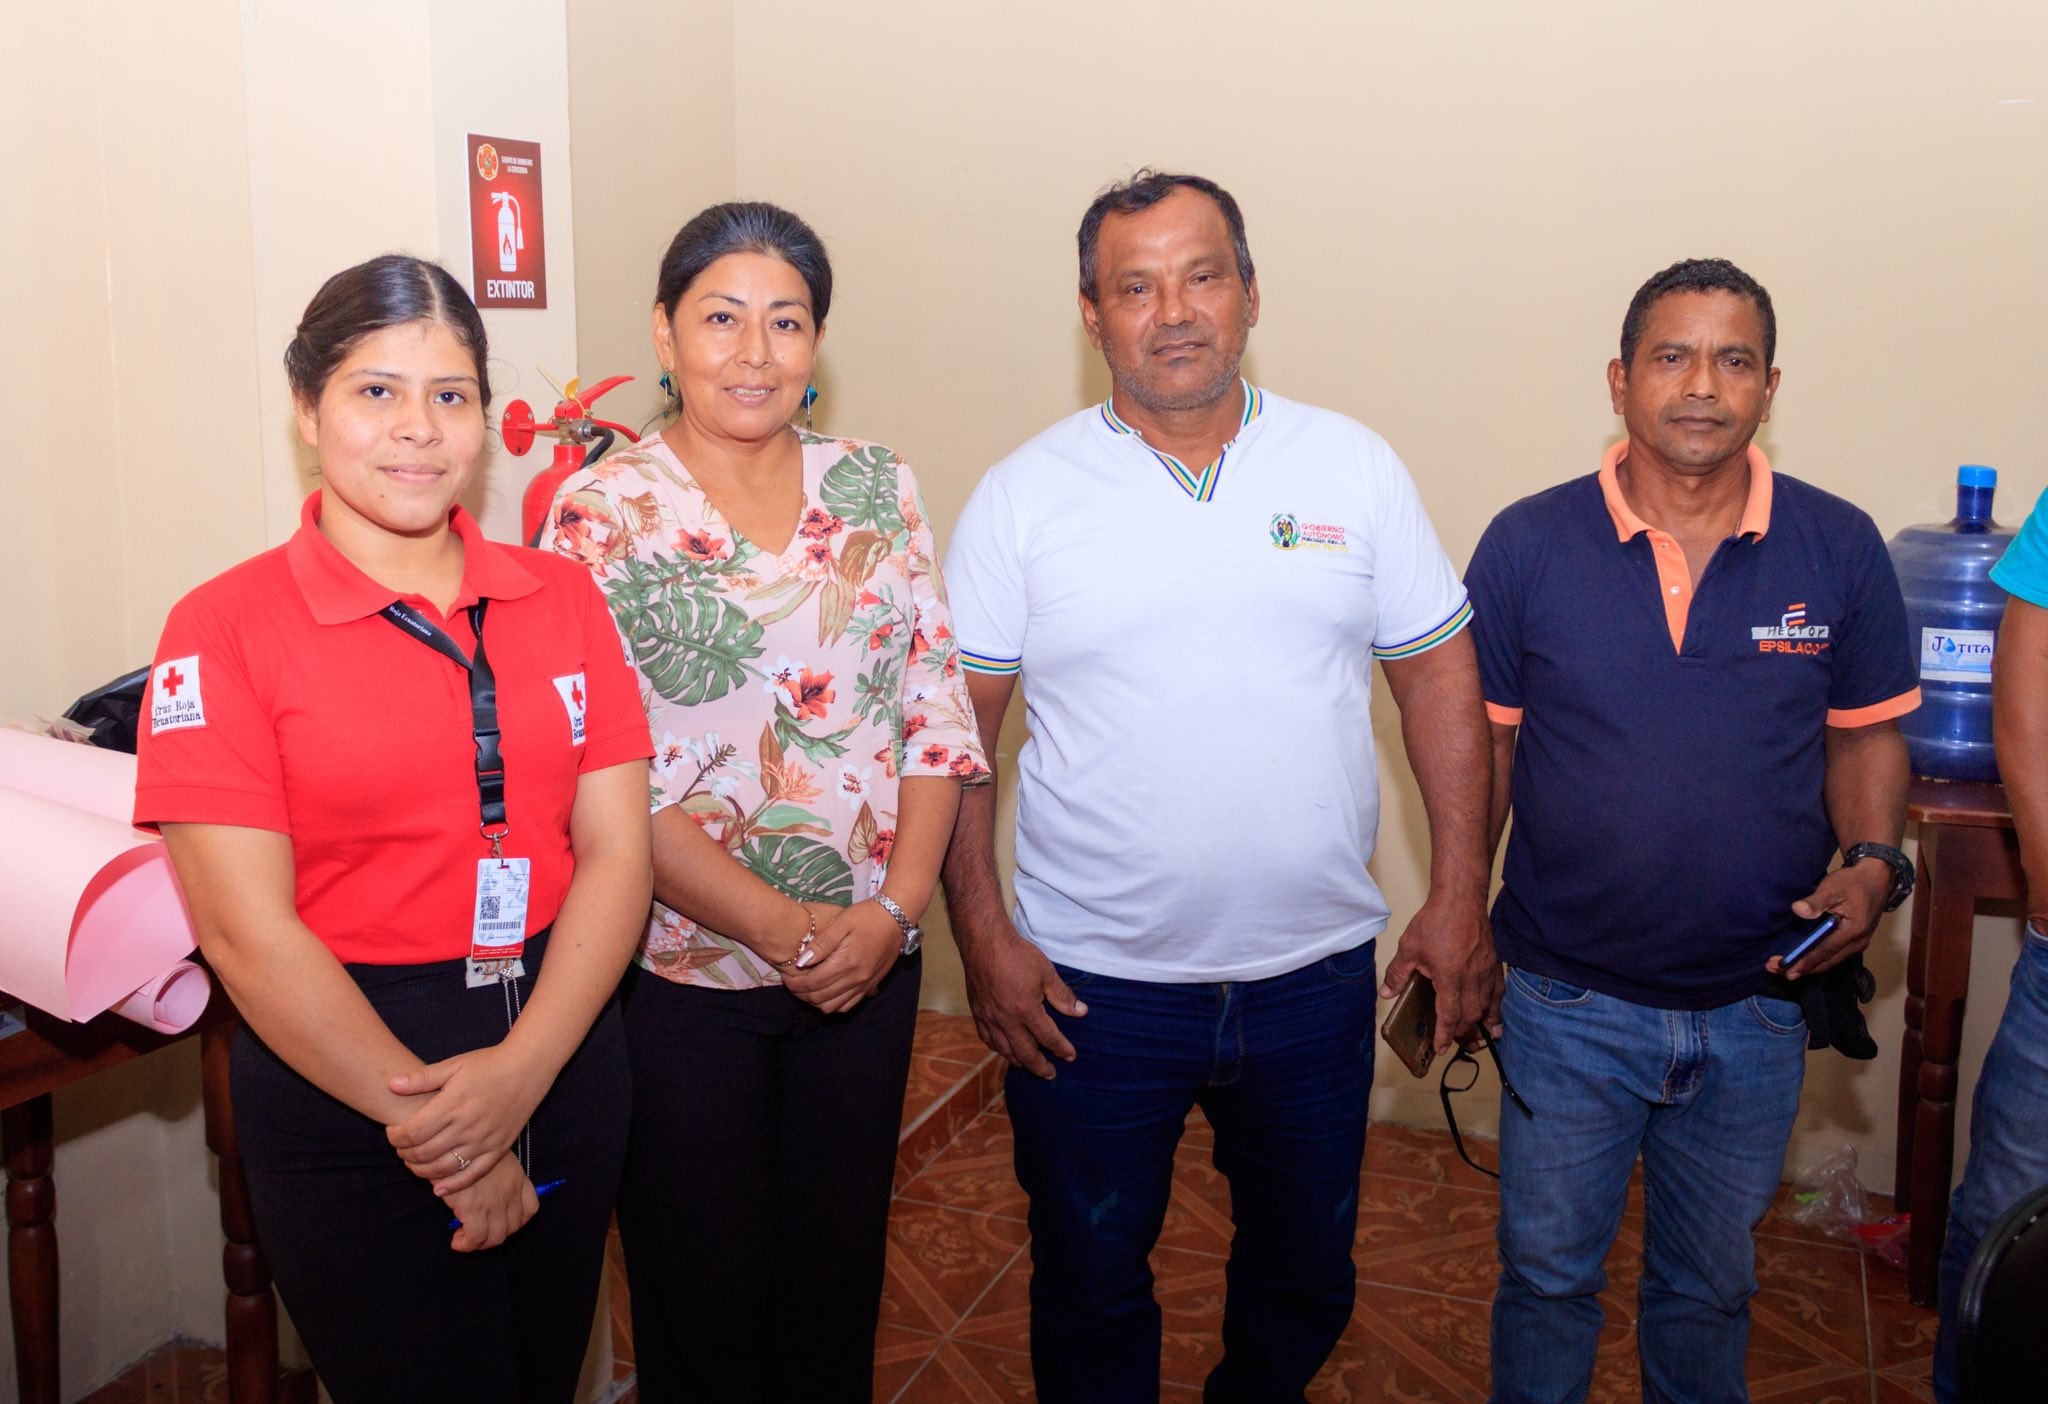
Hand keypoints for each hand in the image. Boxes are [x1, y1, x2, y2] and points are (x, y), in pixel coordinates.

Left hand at [386, 1042, 553, 1194]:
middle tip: (400, 1148)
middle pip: (425, 1152)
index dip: (396, 1137)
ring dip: (422, 1171)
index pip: (414, 1132)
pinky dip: (454, 1185)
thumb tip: (391, 1084)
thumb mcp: (454, 1065)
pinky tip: (439, 1189)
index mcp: (453, 1104)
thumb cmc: (488, 1064)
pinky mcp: (498, 1149)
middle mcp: (467, 1126)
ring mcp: (484, 1140)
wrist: (527, 1068)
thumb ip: (422, 1078)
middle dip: (405, 1154)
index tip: (392, 1132)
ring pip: (444, 1167)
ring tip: (414, 1163)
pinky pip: (473, 1174)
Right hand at [442, 1155, 537, 1252]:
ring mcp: (494, 1201)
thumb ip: (496, 1174)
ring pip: (496, 1237)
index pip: (530, 1208)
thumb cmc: (466, 1147)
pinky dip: (467, 1245)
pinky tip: (457, 1240)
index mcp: (517, 1177)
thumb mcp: (491, 1155)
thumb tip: (486, 1194)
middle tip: (478, 1233)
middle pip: (513, 1227)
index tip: (500, 1222)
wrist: (451, 1142)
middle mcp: (510, 1191)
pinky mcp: (473, 1208)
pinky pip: (476, 1238)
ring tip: (465, 1238)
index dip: (516, 1221)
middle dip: (495, 1235)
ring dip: (480, 1244)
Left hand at [783, 902, 899, 1012]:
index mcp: (846, 962)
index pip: (812, 983)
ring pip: (833, 1006)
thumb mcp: (841, 923)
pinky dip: (832, 1004)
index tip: (786, 977)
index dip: (795, 984)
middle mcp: (856, 978)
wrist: (896, 918)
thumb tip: (801, 962)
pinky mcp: (870, 985)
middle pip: (820, 997)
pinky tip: (825, 992)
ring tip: (806, 988)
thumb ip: (821, 944)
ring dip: (815, 1001)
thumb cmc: (866, 916)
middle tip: (792, 983)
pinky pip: (848, 1005)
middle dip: (801, 993)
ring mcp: (864, 984)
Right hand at [960, 921, 1085, 1078]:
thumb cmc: (1016, 954)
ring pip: (1004, 1051)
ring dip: (1019, 1062)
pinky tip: (1005, 1049)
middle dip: (1040, 1067)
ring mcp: (989, 1019)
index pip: (1048, 1038)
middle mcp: (1006, 1020)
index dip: (1061, 1049)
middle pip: (1025, 1053)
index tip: (1070, 1056)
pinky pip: (988, 1040)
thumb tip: (1081, 1011)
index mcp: (1026, 1011)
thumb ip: (1063, 995)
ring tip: (1030, 1066)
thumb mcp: (1046, 973)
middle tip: (1050, 1075)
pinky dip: (999, 1049)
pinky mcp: (977, 1013)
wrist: (983, 942)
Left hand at [1379, 890, 1496, 1053]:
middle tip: (1459, 1044)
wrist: (1461, 900)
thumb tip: (1386, 992)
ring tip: (1483, 1039)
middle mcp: (1471, 979)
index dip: (1445, 1035)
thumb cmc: (1437, 920)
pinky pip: (1498, 991)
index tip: (1441, 1048)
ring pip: (1487, 1006)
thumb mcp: (1409, 948)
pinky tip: (1496, 1014)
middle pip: (1470, 1016)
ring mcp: (1485, 972)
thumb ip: (1398, 973)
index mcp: (1449, 979)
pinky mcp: (1493, 963)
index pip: (1449, 1016)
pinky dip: (1497, 1006)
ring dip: (1483, 1024)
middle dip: (1464, 1034)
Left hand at [1772, 861, 1891, 978]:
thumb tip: (1797, 910)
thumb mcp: (1833, 888)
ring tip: (1784, 968)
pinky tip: (1803, 959)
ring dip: (1808, 966)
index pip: (1824, 951)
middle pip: (1826, 961)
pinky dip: (1817, 959)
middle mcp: (1857, 942)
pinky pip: (1834, 955)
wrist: (1876, 879)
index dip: (1804, 962)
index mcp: (1852, 931)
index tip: (1785, 969)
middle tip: (1775, 969)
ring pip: (1830, 960)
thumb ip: (1816, 901)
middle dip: (1801, 968)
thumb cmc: (1853, 883)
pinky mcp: (1854, 940)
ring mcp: (1857, 943)